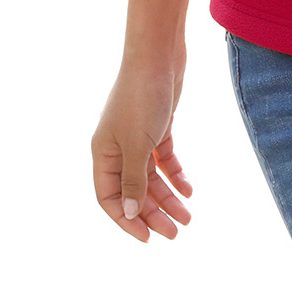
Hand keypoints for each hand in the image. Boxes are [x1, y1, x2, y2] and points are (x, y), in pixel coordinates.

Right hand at [92, 54, 194, 242]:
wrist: (159, 53)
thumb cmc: (142, 97)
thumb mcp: (137, 144)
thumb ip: (134, 180)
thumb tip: (131, 213)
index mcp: (102, 153)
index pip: (109, 198)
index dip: (126, 220)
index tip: (148, 238)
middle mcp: (117, 147)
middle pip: (134, 190)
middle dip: (153, 213)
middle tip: (176, 232)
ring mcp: (137, 136)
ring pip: (151, 176)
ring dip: (168, 197)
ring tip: (188, 217)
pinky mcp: (157, 126)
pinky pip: (164, 158)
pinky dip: (176, 174)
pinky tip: (189, 189)